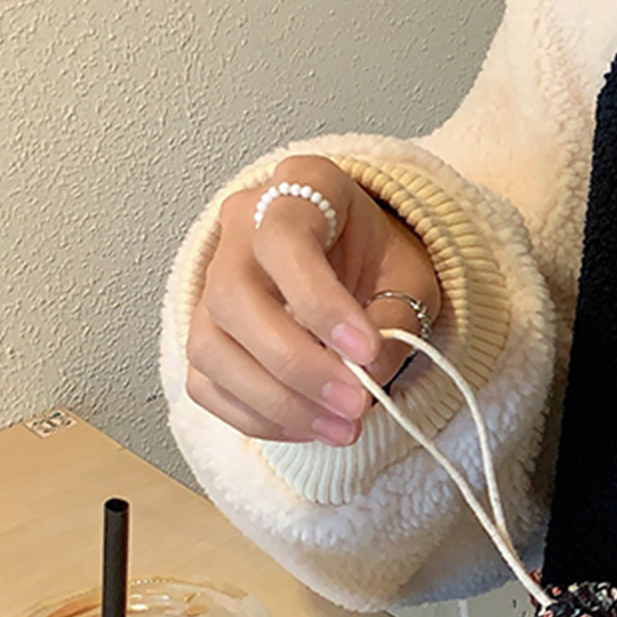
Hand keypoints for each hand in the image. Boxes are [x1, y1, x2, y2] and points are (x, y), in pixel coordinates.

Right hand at [186, 155, 442, 444]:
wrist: (358, 257)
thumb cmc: (383, 258)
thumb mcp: (411, 275)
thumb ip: (397, 316)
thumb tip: (367, 373)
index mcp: (299, 188)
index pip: (284, 239)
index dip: (320, 302)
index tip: (367, 351)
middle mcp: (240, 227)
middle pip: (234, 297)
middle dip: (296, 364)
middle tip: (355, 404)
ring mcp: (211, 280)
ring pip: (209, 346)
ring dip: (276, 401)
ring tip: (341, 428)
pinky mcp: (205, 331)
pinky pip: (205, 382)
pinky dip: (255, 416)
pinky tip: (308, 427)